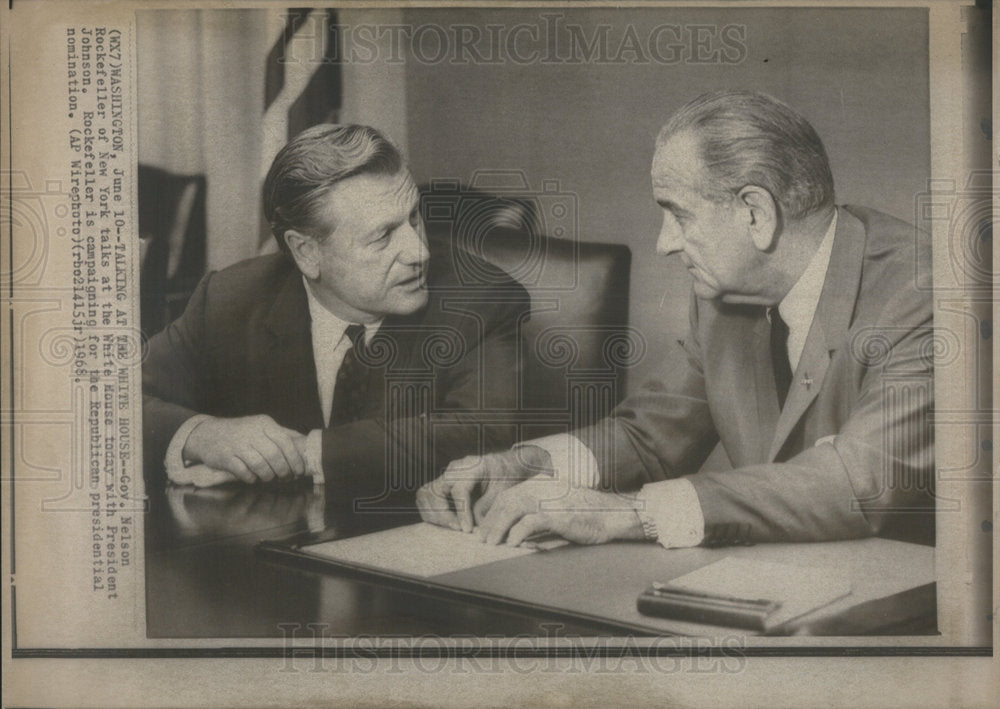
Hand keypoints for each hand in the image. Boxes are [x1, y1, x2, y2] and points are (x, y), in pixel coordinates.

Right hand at [181, 415, 306, 483]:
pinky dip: (251, 478)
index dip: (295, 459)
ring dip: (268, 476)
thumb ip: (280, 434)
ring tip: (269, 478)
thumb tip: (303, 442)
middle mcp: (251, 431)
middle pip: (274, 455)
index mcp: (264, 423)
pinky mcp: (225, 457)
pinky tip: (253, 478)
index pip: (285, 442)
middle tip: (285, 478)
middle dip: (283, 471)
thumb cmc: (240, 432)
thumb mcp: (260, 426)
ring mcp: (237, 444)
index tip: (298, 471)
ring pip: (260, 465)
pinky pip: (244, 472)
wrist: (207, 434)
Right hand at [416, 446, 552, 531]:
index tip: (467, 529)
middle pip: (436, 491)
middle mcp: (455, 468)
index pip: (459, 490)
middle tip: (458, 529)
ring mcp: (446, 474)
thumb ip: (488, 507)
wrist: (505, 465)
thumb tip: (475, 526)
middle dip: (443, 514)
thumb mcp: (503, 491)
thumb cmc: (507, 476)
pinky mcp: (441, 482)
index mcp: (472, 466)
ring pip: (425, 493)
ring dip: (434, 514)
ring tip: (451, 527)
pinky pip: (425, 496)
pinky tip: (446, 522)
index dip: (461, 512)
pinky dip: (430, 511)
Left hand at [477, 475, 645, 545]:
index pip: (509, 496)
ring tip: (491, 544)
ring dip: (498, 528)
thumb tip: (516, 531)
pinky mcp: (557, 514)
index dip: (494, 513)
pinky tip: (512, 544)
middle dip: (491, 521)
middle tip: (482, 539)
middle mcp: (542, 487)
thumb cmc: (587, 515)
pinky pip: (529, 522)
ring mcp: (549, 499)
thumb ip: (538, 514)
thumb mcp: (559, 508)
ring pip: (513, 510)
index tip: (486, 529)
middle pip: (507, 501)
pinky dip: (517, 534)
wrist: (613, 514)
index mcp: (541, 484)